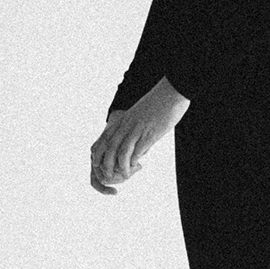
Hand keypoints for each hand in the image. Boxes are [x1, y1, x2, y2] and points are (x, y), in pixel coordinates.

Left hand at [90, 80, 188, 194]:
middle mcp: (127, 125)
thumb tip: (136, 145)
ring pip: (121, 152)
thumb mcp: (139, 114)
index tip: (98, 164)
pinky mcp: (150, 134)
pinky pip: (137, 151)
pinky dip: (134, 162)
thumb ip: (133, 127)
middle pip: (109, 148)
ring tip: (125, 175)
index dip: (98, 153)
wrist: (171, 92)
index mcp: (123, 120)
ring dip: (121, 168)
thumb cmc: (158, 103)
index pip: (104, 139)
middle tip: (110, 176)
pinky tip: (137, 165)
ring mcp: (138, 129)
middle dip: (106, 165)